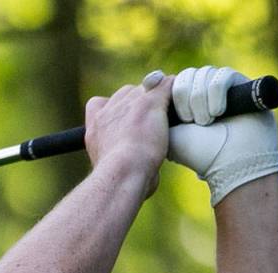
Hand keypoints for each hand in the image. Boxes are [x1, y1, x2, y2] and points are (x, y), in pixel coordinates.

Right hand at [85, 72, 172, 197]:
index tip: (124, 120)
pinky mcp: (149, 103)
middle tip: (153, 119)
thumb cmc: (120, 181)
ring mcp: (128, 104)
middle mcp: (108, 112)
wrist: (123, 172)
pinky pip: (166, 85)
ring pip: (147, 88)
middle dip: (138, 102)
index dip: (113, 109)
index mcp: (95, 128)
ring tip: (170, 112)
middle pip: (125, 93)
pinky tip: (182, 100)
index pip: (98, 105)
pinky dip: (174, 90)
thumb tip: (146, 179)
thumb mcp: (112, 173)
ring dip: (157, 97)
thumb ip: (123, 164)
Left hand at [167, 65, 277, 205]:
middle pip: (186, 76)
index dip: (168, 89)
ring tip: (206, 121)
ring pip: (202, 74)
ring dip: (199, 99)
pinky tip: (218, 112)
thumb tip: (149, 82)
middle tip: (189, 121)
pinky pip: (221, 76)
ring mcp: (222, 88)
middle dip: (184, 97)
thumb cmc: (198, 151)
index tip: (164, 102)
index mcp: (184, 103)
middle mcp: (203, 93)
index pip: (172, 82)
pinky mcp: (241, 85)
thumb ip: (155, 108)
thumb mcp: (167, 131)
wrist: (230, 162)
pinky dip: (215, 94)